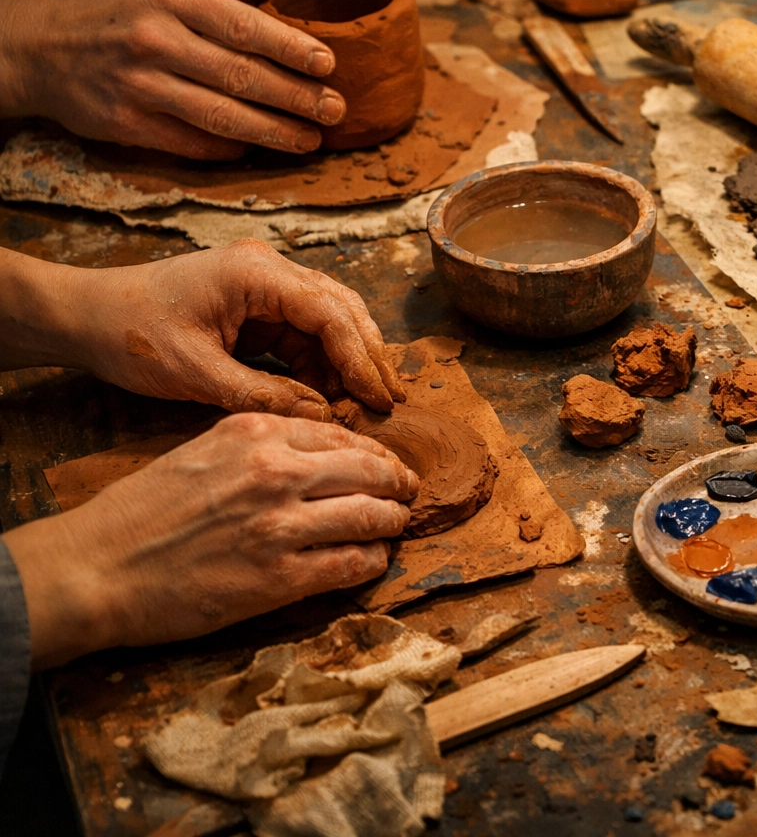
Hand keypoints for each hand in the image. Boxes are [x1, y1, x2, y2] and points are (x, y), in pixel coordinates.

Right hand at [0, 0, 344, 157]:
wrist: (35, 46)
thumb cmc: (112, 8)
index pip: (244, 25)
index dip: (291, 48)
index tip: (330, 64)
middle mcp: (155, 39)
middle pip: (241, 75)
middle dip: (296, 96)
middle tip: (336, 109)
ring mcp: (139, 85)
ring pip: (221, 115)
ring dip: (273, 132)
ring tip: (311, 139)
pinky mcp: (127, 123)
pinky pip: (191, 142)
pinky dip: (228, 149)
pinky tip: (258, 148)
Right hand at [3, 414, 417, 667]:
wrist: (95, 568)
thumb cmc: (141, 511)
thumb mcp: (202, 450)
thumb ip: (259, 447)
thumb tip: (316, 455)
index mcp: (255, 434)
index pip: (341, 435)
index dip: (373, 453)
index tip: (385, 465)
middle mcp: (275, 472)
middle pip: (369, 470)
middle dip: (397, 483)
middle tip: (408, 494)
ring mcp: (280, 525)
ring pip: (371, 516)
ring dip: (392, 522)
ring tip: (396, 526)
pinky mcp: (279, 577)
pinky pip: (351, 564)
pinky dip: (372, 561)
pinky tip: (372, 560)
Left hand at [37, 239, 404, 418]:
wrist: (84, 317)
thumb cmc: (130, 337)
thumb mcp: (196, 374)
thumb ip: (263, 394)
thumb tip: (321, 415)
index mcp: (256, 274)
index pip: (331, 313)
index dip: (360, 359)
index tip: (379, 399)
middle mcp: (270, 271)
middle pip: (342, 309)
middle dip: (368, 356)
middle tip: (390, 400)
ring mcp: (265, 286)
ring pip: (330, 320)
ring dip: (348, 361)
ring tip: (367, 403)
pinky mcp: (257, 306)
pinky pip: (304, 333)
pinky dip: (321, 364)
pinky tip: (331, 394)